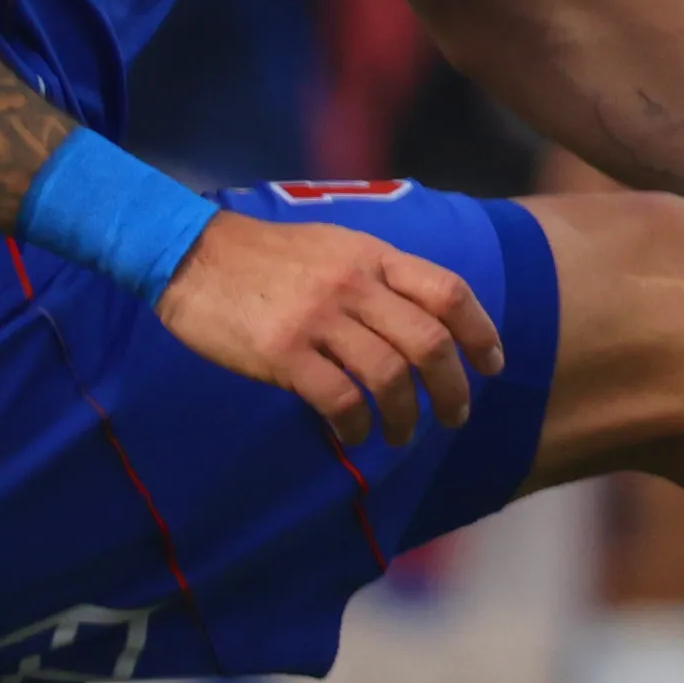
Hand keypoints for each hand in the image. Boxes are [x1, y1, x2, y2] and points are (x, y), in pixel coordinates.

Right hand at [158, 215, 503, 448]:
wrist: (190, 254)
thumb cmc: (268, 257)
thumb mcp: (337, 246)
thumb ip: (380, 276)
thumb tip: (426, 320)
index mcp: (374, 256)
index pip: (449, 292)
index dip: (481, 332)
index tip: (493, 366)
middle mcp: (354, 284)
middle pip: (430, 342)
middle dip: (453, 387)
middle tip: (456, 416)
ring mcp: (318, 317)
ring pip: (389, 376)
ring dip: (405, 416)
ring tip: (401, 435)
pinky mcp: (282, 351)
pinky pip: (339, 399)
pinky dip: (357, 425)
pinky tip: (356, 435)